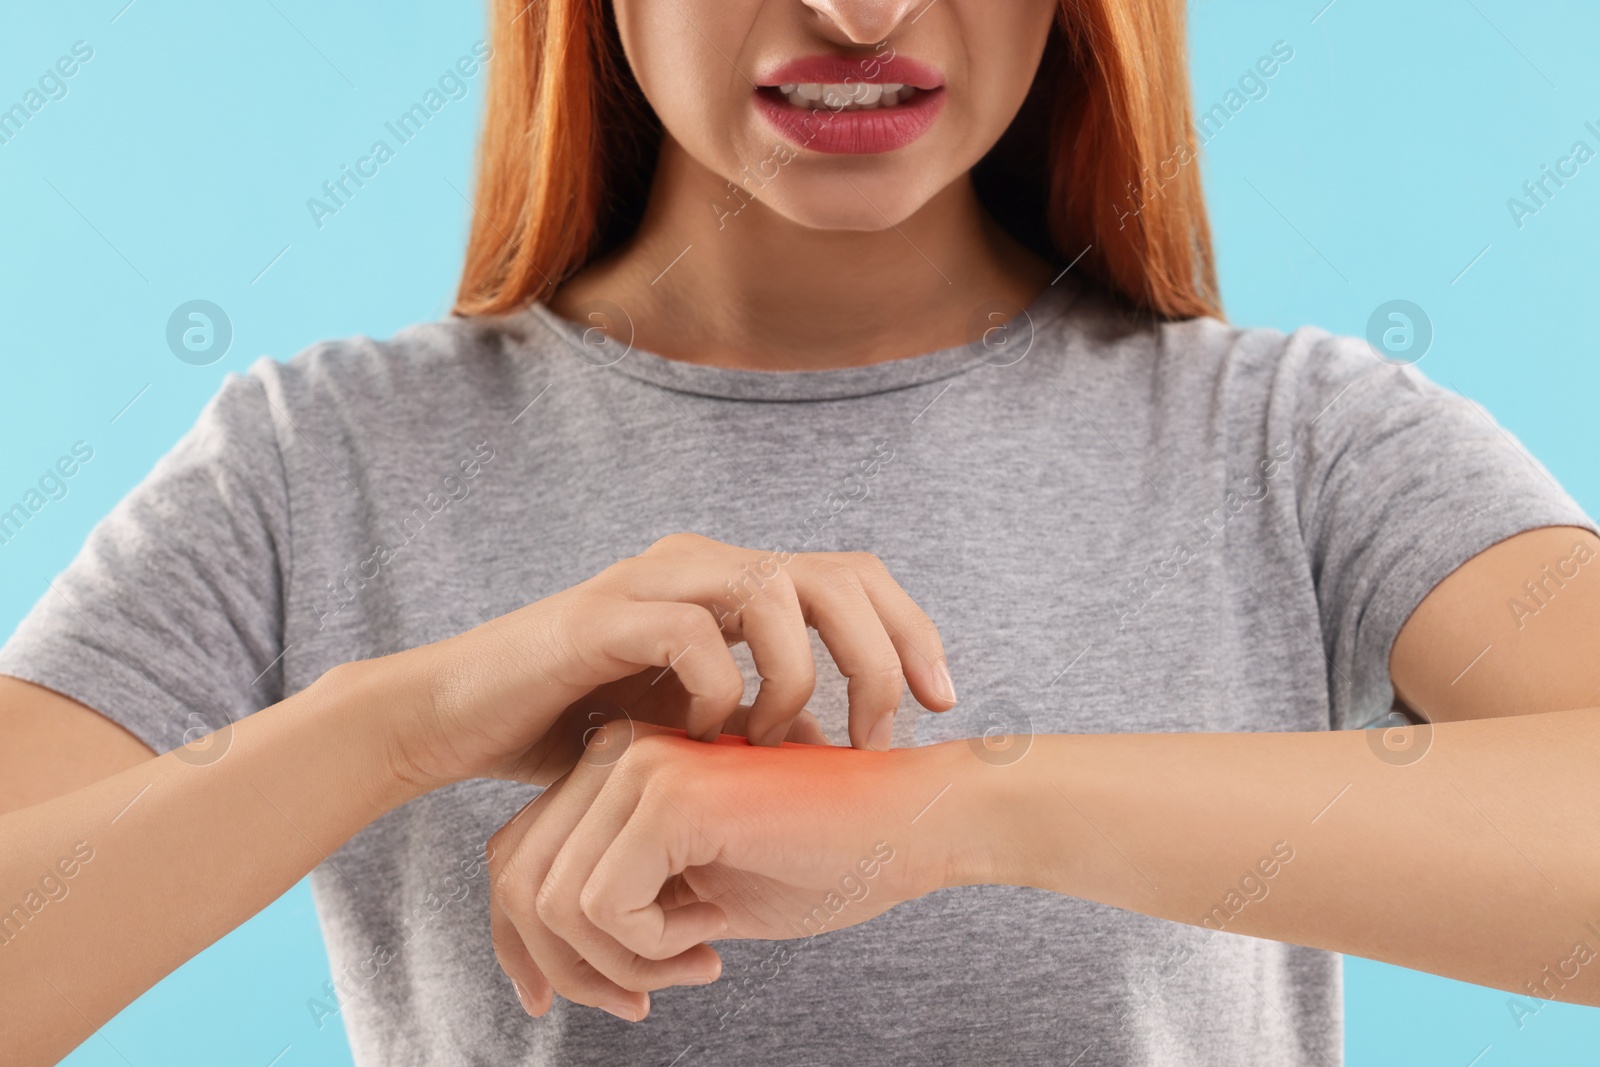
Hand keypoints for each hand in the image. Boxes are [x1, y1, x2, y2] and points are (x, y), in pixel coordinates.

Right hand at [370, 533, 957, 788]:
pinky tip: (706, 738)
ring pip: (778, 590)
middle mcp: (704, 565)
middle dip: (882, 653)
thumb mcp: (694, 729)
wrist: (460, 720)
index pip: (853, 576)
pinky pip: (697, 635)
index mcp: (733, 584)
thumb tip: (839, 747)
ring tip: (774, 742)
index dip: (911, 631)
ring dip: (799, 677)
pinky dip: (721, 692)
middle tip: (881, 734)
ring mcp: (656, 581)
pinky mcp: (606, 613)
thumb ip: (762, 724)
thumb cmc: (578, 726)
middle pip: (836, 573)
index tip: (942, 704)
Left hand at [487, 723, 962, 1019]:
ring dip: (619, 964)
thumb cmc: (820, 860)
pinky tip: (714, 936)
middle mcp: (615, 752)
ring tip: (695, 959)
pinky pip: (603, 907)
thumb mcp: (690, 894)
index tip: (604, 995)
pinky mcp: (670, 796)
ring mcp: (640, 764)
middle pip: (516, 880)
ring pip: (551, 902)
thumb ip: (613, 905)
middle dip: (572, 967)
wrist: (913, 826)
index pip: (515, 859)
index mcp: (615, 766)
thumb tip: (532, 956)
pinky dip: (650, 950)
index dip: (530, 947)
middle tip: (647, 999)